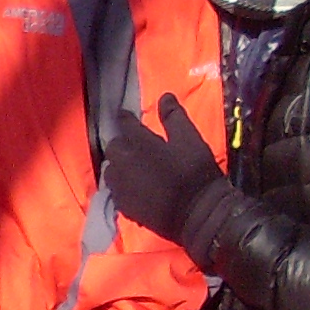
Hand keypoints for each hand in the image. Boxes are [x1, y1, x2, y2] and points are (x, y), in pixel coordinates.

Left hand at [106, 93, 229, 253]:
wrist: (197, 214)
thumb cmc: (195, 172)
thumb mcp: (190, 138)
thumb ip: (174, 117)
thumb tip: (164, 96)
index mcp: (137, 143)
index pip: (124, 124)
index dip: (125, 118)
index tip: (125, 114)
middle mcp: (122, 163)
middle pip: (114, 148)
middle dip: (122, 144)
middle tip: (134, 145)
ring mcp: (120, 187)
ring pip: (111, 170)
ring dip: (119, 165)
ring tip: (132, 166)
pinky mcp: (123, 206)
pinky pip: (116, 190)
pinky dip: (123, 185)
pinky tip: (133, 187)